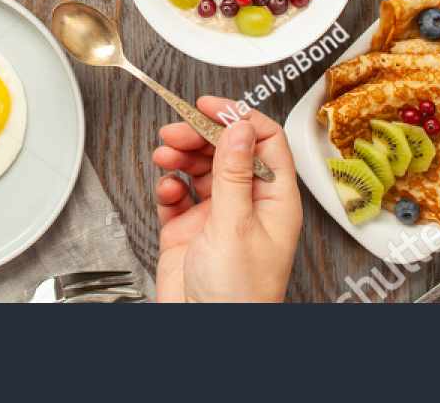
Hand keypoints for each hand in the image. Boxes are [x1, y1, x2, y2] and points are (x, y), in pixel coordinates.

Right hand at [151, 97, 301, 302]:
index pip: (265, 143)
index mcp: (275, 202)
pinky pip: (177, 196)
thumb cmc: (238, 296)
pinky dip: (169, 186)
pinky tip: (167, 188)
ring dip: (181, 157)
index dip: (239, 118)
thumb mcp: (236, 226)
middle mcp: (248, 206)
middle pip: (227, 152)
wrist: (205, 334)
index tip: (212, 106)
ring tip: (164, 155)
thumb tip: (239, 129)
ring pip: (199, 170)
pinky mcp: (189, 231)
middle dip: (200, 136)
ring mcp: (217, 218)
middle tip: (176, 130)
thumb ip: (234, 174)